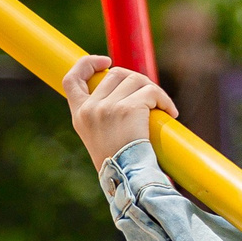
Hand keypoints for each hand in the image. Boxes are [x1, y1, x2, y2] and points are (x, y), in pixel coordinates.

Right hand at [64, 54, 178, 165]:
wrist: (127, 178)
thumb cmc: (119, 164)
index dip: (86, 65)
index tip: (104, 61)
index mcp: (79, 115)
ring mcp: (108, 107)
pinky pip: (151, 91)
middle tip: (149, 97)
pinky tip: (170, 112)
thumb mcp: (99, 138)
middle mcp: (90, 108)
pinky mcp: (129, 108)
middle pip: (115, 75)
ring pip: (135, 80)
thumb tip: (124, 92)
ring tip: (161, 107)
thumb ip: (103, 115)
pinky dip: (164, 100)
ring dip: (152, 90)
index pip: (71, 80)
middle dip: (136, 81)